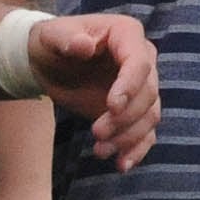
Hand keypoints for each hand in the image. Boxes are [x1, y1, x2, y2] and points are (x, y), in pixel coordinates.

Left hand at [29, 13, 159, 170]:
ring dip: (128, 137)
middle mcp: (142, 59)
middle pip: (148, 94)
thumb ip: (66, 38)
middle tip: (97, 132)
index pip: (139, 63)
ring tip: (100, 150)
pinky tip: (121, 164)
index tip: (111, 107)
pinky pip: (145, 132)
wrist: (50, 62)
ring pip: (149, 116)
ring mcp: (141, 87)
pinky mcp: (134, 110)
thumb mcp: (52, 36)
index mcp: (127, 34)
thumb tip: (84, 45)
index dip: (129, 87)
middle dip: (125, 118)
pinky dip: (136, 150)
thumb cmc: (52, 42)